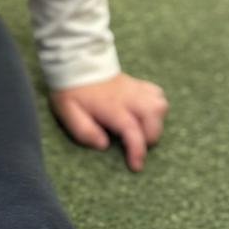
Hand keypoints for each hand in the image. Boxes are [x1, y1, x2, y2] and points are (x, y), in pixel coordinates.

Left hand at [50, 74, 168, 172]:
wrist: (74, 62)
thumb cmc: (71, 91)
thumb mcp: (68, 113)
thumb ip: (84, 131)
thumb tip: (103, 145)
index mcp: (111, 106)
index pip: (132, 129)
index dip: (137, 150)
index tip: (136, 166)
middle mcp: (128, 96)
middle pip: (154, 115)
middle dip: (151, 137)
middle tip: (137, 144)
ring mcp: (135, 88)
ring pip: (160, 104)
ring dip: (156, 122)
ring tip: (142, 129)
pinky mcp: (138, 84)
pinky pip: (157, 94)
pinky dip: (156, 107)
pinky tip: (144, 114)